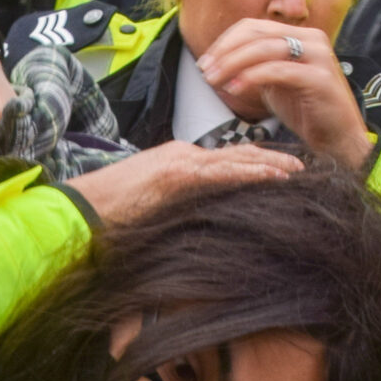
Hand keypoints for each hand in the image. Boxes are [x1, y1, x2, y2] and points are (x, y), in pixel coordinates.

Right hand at [63, 140, 302, 226]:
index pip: (222, 159)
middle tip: (299, 167)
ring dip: (270, 164)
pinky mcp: (179, 174)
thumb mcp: (149, 209)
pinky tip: (277, 177)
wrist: (81, 209)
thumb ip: (174, 208)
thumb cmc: (107, 214)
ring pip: (236, 159)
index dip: (252, 163)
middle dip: (268, 159)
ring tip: (298, 171)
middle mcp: (181, 155)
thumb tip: (192, 226)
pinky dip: (254, 173)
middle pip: (235, 154)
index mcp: (174, 162)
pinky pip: (225, 172)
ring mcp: (180, 161)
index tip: (277, 170)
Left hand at [195, 18, 373, 170]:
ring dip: (233, 63)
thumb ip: (255, 66)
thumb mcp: (275, 82)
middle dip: (225, 51)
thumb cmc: (305, 110)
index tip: (206, 62)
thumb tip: (220, 60)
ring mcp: (319, 56)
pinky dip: (251, 77)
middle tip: (205, 71)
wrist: (338, 138)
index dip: (225, 41)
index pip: (254, 27)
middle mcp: (312, 39)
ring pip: (264, 49)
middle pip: (257, 34)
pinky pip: (277, 70)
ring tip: (214, 80)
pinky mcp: (320, 78)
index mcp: (301, 36)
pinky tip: (234, 89)